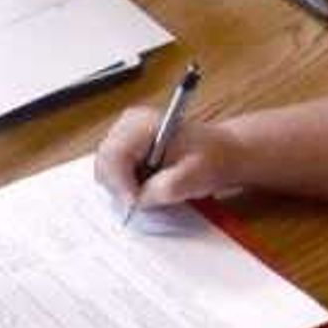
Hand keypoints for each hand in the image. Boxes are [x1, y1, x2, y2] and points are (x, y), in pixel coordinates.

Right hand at [92, 102, 243, 219]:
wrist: (223, 153)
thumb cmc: (213, 159)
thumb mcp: (193, 177)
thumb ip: (162, 190)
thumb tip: (136, 201)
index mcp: (142, 123)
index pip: (113, 157)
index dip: (120, 185)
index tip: (135, 204)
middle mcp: (127, 125)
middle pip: (104, 165)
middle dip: (121, 188)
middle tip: (144, 201)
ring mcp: (123, 136)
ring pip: (105, 173)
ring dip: (124, 188)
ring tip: (152, 190)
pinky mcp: (124, 149)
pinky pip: (112, 175)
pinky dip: (126, 186)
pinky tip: (147, 185)